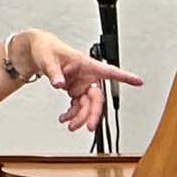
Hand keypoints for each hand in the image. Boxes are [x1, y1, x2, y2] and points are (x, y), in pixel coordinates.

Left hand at [14, 30, 143, 133]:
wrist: (37, 52)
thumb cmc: (46, 49)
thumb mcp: (48, 60)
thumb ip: (54, 73)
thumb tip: (59, 83)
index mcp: (85, 64)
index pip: (109, 71)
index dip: (124, 77)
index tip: (138, 82)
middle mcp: (87, 76)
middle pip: (97, 98)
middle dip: (94, 114)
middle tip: (90, 127)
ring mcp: (81, 85)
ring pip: (87, 106)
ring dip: (80, 117)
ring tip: (70, 125)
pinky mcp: (75, 91)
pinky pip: (78, 106)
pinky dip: (72, 114)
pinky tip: (64, 118)